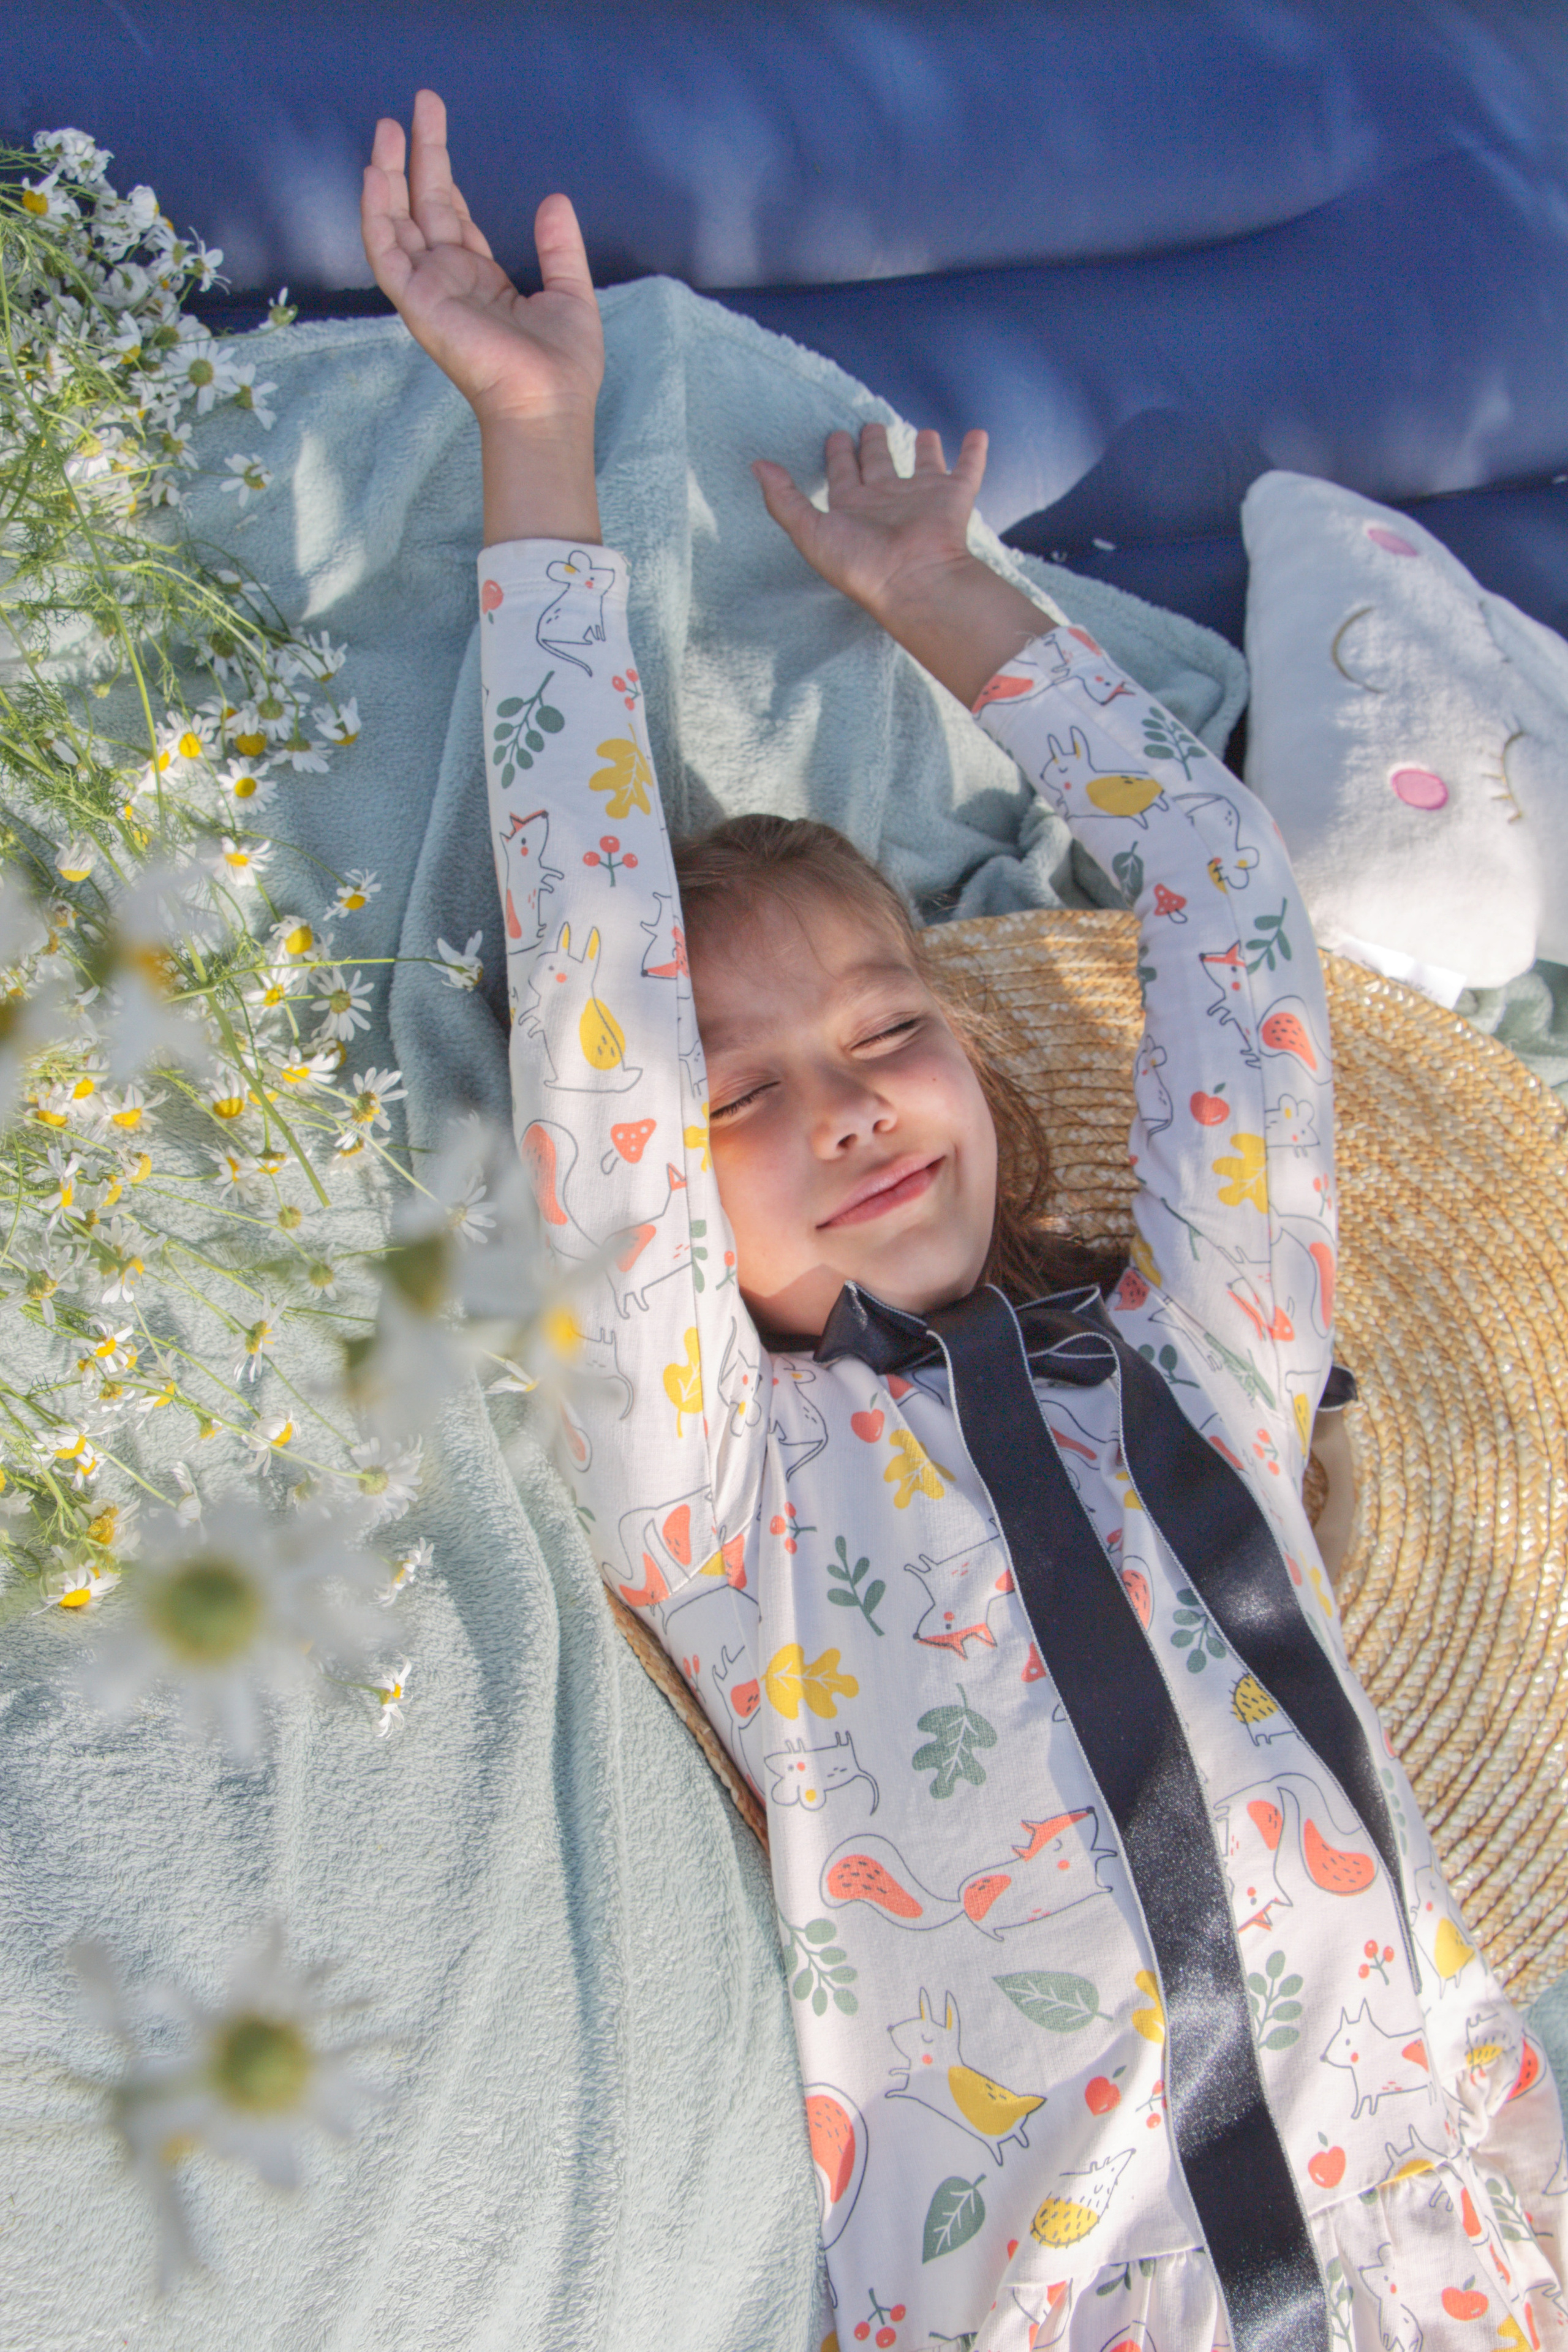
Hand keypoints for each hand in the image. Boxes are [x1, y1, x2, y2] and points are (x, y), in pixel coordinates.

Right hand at [362, 91, 602, 542]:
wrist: (549, 403)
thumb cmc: (563, 366)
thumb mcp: (571, 293)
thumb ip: (559, 248)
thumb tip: (554, 200)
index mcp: (481, 278)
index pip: (451, 214)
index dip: (441, 169)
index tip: (433, 124)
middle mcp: (449, 281)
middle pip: (423, 205)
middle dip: (417, 154)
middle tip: (416, 104)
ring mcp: (430, 291)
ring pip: (396, 222)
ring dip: (388, 175)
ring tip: (387, 128)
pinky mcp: (418, 304)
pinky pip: (386, 254)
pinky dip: (376, 216)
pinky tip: (376, 175)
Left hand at [751, 421, 987, 625]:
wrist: (912, 580)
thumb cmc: (859, 563)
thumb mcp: (808, 531)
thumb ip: (783, 498)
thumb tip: (756, 465)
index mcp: (853, 509)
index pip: (842, 475)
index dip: (836, 455)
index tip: (834, 435)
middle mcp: (886, 501)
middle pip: (878, 465)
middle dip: (873, 444)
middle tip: (869, 425)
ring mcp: (920, 498)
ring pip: (921, 464)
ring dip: (924, 448)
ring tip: (925, 431)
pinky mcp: (952, 497)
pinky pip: (967, 469)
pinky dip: (974, 452)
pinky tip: (977, 433)